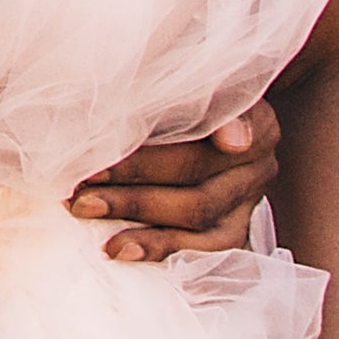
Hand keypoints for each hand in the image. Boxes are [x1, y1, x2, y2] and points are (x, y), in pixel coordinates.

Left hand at [69, 101, 280, 263]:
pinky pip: (205, 251)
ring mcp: (249, 202)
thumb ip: (196, 97)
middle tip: (78, 190)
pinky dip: (161, 249)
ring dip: (140, 222)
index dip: (151, 151)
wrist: (208, 119)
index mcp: (257, 122)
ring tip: (90, 217)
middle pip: (193, 177)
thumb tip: (233, 138)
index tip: (100, 155)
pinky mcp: (237, 231)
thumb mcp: (191, 87)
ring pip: (197, 219)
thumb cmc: (187, 96)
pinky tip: (122, 251)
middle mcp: (260, 165)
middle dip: (130, 184)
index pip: (203, 135)